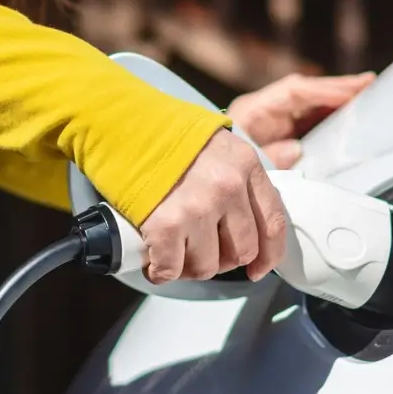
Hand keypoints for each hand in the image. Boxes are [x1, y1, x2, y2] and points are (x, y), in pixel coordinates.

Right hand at [137, 129, 288, 283]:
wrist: (120, 122)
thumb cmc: (162, 133)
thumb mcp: (216, 145)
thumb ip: (237, 177)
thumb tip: (247, 220)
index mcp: (245, 165)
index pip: (272, 223)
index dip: (268, 256)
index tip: (257, 268)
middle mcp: (228, 187)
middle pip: (242, 251)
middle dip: (222, 260)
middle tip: (201, 252)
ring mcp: (198, 208)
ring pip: (207, 266)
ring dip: (189, 267)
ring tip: (174, 253)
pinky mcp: (166, 225)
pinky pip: (171, 269)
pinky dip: (161, 272)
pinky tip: (154, 263)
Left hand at [227, 71, 376, 167]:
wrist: (203, 170)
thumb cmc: (218, 164)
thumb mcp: (243, 162)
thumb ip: (269, 157)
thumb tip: (296, 149)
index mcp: (254, 109)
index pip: (294, 92)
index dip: (324, 91)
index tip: (350, 92)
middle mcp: (265, 108)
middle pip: (307, 91)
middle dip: (338, 87)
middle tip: (368, 83)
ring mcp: (273, 117)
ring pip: (310, 101)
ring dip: (337, 97)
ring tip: (367, 91)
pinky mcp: (279, 130)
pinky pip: (308, 116)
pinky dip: (329, 112)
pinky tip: (349, 112)